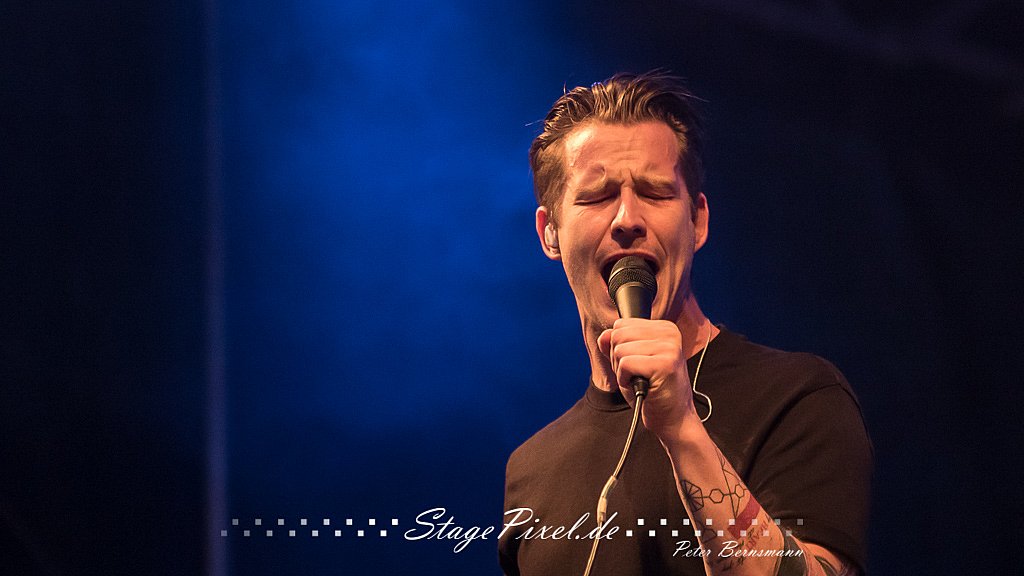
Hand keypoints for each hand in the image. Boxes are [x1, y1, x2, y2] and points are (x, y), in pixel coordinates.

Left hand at [597, 318, 697, 438]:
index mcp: (664, 328)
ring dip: (622, 371)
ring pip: (620, 350)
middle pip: (618, 335)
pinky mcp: (665, 363)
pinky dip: (625, 380)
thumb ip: (615, 346)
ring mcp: (669, 347)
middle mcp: (669, 333)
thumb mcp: (628, 363)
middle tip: (637, 375)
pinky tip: (640, 386)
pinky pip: (625, 364)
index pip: (620, 325)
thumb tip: (604, 335)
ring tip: (640, 381)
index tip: (637, 364)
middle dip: (618, 360)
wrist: (672, 419)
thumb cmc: (651, 392)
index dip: (619, 348)